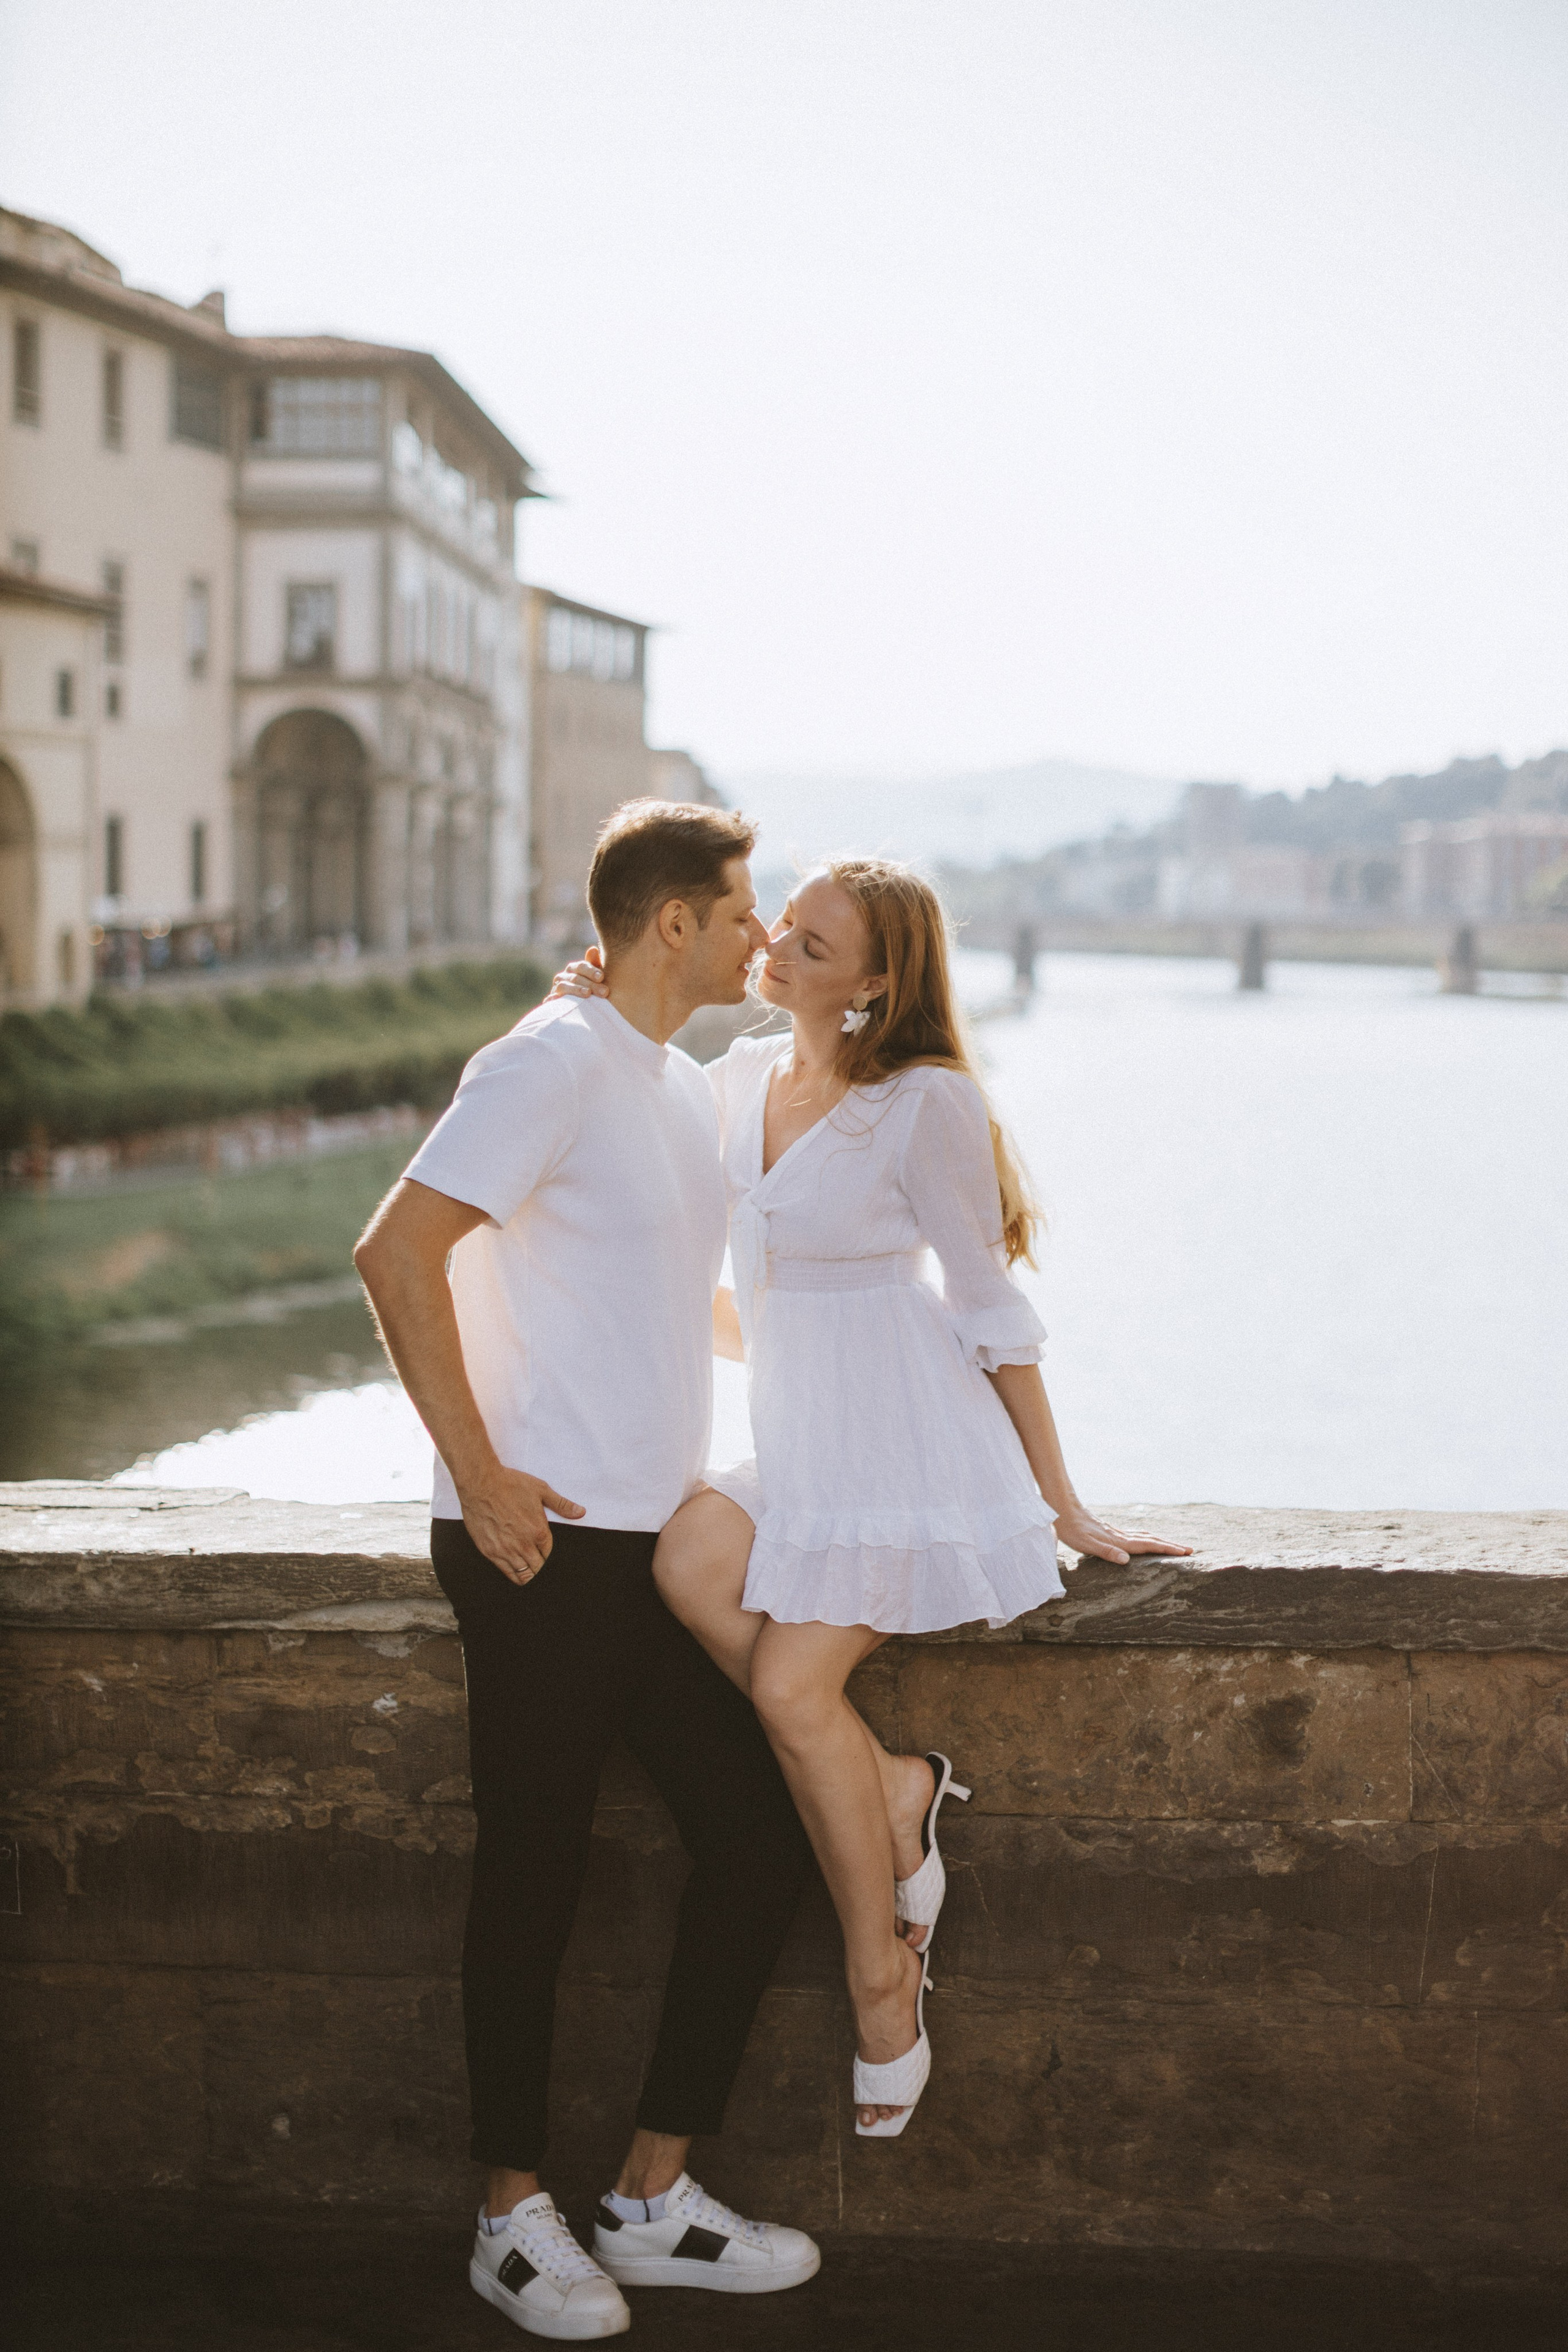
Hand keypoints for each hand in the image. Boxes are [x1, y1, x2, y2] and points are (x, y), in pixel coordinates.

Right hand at [460, 1465, 585, 1583]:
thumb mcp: (541, 1490)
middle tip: (539, 1563)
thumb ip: (562, 1505)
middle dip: (541, 1567)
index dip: (549, 1556)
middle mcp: (523, 1545)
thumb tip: (580, 1512)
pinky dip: (514, 1575)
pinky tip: (516, 1570)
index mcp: (538, 1531)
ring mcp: (505, 1550)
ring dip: (529, 1574)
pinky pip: (506, 1572)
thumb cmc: (510, 1484)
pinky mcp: (490, 1552)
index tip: (546, 1554)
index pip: (550, 1555)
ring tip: (530, 1570)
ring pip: (523, 1575)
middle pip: (538, 1569)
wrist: (481, 1484)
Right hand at [548, 946, 609, 1000]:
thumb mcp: (595, 977)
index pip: (581, 966)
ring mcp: (556, 988)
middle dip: (590, 984)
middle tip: (604, 991)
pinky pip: (552, 999)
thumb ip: (595, 964)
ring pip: (564, 986)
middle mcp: (563, 976)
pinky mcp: (552, 1000)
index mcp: (574, 968)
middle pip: (575, 978)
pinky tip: (563, 1001)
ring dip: (576, 989)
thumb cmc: (591, 988)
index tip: (602, 977)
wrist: (579, 1005)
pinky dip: (555, 999)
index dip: (591, 971)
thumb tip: (593, 949)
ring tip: (588, 994)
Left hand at [1052, 1507, 1192, 1566]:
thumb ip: (1106, 1552)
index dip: (1166, 1549)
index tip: (1184, 1552)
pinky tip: (1145, 1539)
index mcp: (1118, 1541)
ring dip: (1161, 1541)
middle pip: (1151, 1540)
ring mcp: (1116, 1532)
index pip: (1148, 1546)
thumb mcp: (1085, 1545)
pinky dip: (1147, 1538)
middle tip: (1189, 1550)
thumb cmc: (1071, 1530)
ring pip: (1144, 1536)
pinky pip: (1135, 1535)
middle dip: (1170, 1545)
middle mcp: (1120, 1535)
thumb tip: (1126, 1560)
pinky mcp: (1109, 1531)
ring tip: (1174, 1546)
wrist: (1062, 1509)